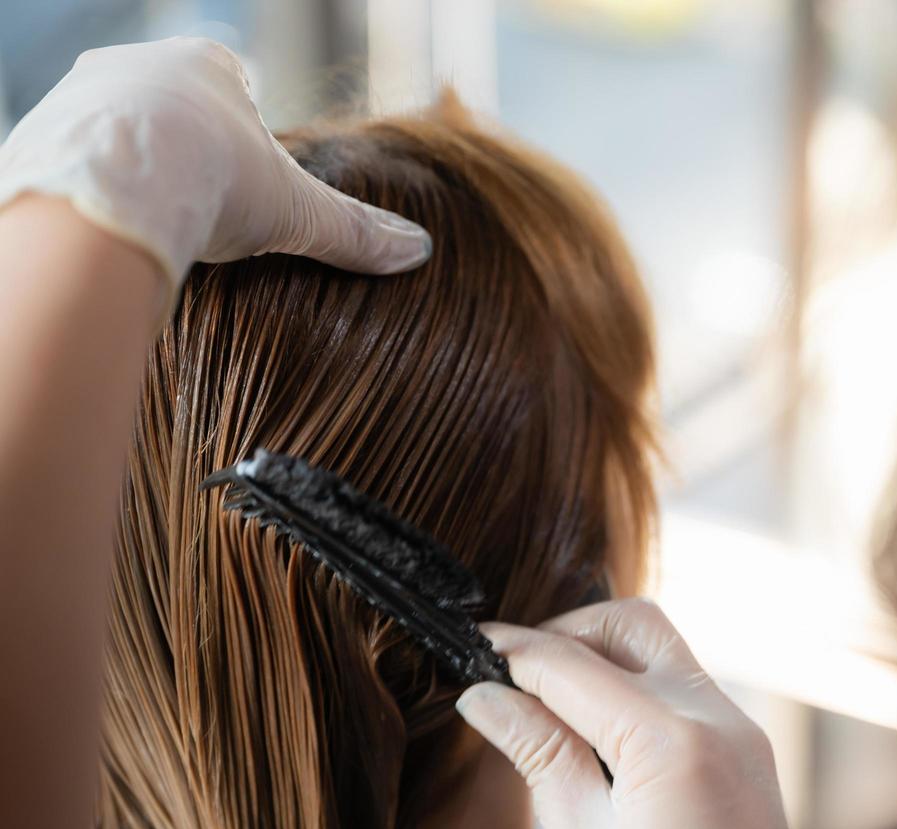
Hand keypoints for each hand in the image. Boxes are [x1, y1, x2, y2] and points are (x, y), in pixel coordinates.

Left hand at [0, 37, 429, 286]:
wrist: (111, 189)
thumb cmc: (211, 180)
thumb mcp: (296, 211)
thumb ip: (352, 232)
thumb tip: (416, 252)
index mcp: (206, 66)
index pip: (231, 87)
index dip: (244, 135)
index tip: (248, 178)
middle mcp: (137, 66)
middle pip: (169, 107)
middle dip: (185, 151)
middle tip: (203, 207)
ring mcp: (79, 97)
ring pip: (115, 132)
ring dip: (135, 172)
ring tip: (155, 227)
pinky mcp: (38, 135)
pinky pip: (73, 163)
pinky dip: (95, 194)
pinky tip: (112, 233)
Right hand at [456, 599, 798, 828]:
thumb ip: (539, 756)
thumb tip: (485, 696)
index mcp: (672, 742)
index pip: (572, 664)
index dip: (512, 651)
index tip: (469, 647)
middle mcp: (718, 717)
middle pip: (632, 625)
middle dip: (566, 633)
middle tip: (513, 673)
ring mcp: (742, 729)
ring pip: (663, 649)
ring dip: (603, 658)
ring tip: (547, 706)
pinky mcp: (747, 747)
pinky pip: (686, 687)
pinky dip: (636, 688)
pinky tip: (595, 731)